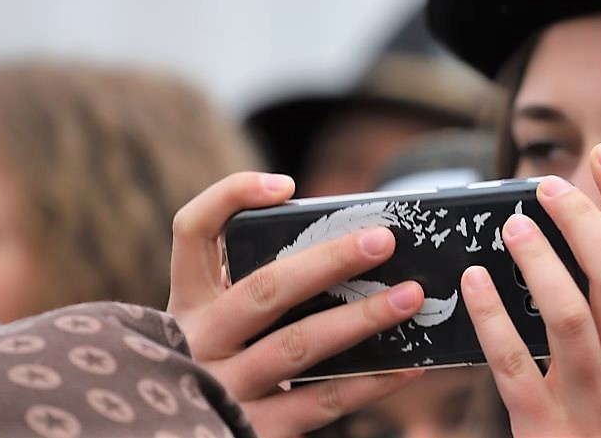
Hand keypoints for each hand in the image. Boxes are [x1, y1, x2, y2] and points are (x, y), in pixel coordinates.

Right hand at [167, 171, 426, 437]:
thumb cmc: (237, 363)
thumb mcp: (229, 322)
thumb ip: (268, 285)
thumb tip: (359, 246)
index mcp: (190, 299)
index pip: (193, 230)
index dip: (232, 197)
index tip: (286, 186)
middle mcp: (199, 340)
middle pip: (264, 289)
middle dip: (330, 261)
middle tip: (384, 240)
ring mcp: (223, 388)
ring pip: (297, 346)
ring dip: (361, 318)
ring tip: (410, 296)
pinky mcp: (253, 429)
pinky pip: (320, 402)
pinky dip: (370, 382)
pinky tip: (408, 364)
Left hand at [461, 143, 600, 436]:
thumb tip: (578, 250)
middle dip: (588, 221)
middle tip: (552, 183)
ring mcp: (592, 406)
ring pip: (572, 317)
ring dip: (542, 262)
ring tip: (512, 225)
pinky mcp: (547, 433)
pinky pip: (516, 368)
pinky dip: (493, 320)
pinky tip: (472, 285)